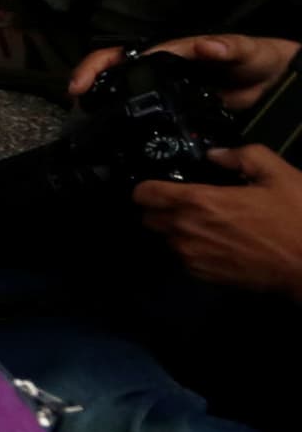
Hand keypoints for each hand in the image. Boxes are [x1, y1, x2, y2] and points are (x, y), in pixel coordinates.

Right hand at [68, 33, 299, 107]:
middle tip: (75, 100)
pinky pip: (145, 119)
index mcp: (172, 54)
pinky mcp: (176, 115)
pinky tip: (116, 139)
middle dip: (88, 81)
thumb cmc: (259, 59)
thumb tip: (201, 46)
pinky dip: (125, 127)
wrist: (275, 83)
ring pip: (123, 96)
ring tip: (85, 121)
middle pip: (114, 72)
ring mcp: (166, 94)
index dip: (99, 65)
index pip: (126, 54)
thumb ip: (227, 47)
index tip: (82, 83)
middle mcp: (162, 73)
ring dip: (100, 105)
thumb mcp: (246, 50)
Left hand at [137, 144, 301, 298]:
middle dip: (161, 209)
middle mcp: (186, 230)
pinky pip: (183, 258)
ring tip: (209, 224)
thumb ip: (242, 156)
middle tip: (188, 204)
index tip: (160, 185)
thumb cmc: (296, 218)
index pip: (144, 193)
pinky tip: (219, 242)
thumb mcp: (277, 175)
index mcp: (198, 202)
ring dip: (178, 231)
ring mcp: (192, 256)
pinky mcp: (202, 276)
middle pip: (149, 218)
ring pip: (166, 239)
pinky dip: (193, 249)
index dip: (148, 187)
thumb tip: (215, 155)